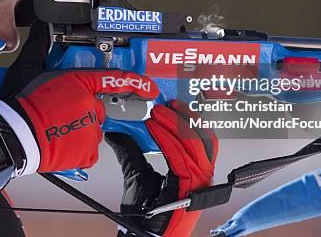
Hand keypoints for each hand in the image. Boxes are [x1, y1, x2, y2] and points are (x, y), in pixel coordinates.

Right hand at [0, 70, 158, 174]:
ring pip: (93, 130)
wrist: (18, 135)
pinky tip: (62, 142)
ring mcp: (91, 132)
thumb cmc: (29, 107)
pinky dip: (78, 148)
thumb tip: (83, 80)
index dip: (136, 83)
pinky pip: (88, 149)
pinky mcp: (87, 152)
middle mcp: (92, 108)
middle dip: (84, 113)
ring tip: (57, 129)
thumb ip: (73, 80)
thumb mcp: (50, 78)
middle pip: (98, 110)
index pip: (115, 81)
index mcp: (83, 86)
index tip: (150, 88)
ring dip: (80, 131)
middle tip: (62, 116)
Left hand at [106, 101, 217, 236]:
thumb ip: (131, 152)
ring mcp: (199, 183)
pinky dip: (166, 139)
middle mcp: (202, 177)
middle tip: (166, 104)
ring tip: (157, 113)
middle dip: (183, 117)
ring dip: (174, 124)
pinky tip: (154, 128)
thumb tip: (118, 133)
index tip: (171, 106)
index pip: (200, 140)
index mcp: (195, 173)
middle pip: (201, 138)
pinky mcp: (190, 188)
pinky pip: (180, 156)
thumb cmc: (148, 216)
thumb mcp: (137, 175)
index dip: (187, 120)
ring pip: (193, 144)